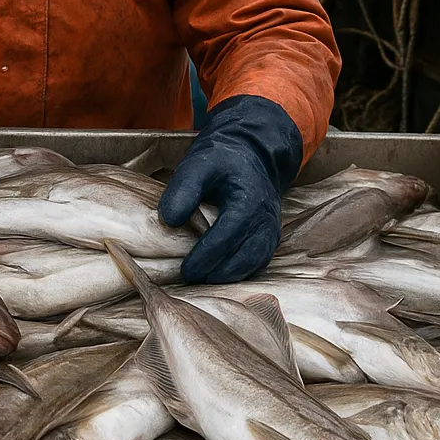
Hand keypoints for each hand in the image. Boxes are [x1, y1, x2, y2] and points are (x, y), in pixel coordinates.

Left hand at [159, 95, 302, 283]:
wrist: (250, 157)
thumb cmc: (221, 162)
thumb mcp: (199, 165)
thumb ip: (183, 190)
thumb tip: (169, 221)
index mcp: (249, 202)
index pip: (227, 237)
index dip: (206, 257)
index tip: (185, 271)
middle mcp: (265, 222)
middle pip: (243, 258)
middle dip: (215, 273)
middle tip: (188, 282)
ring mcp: (269, 233)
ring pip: (252, 266)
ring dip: (227, 278)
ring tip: (199, 283)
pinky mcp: (267, 241)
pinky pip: (255, 265)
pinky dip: (236, 274)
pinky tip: (215, 277)